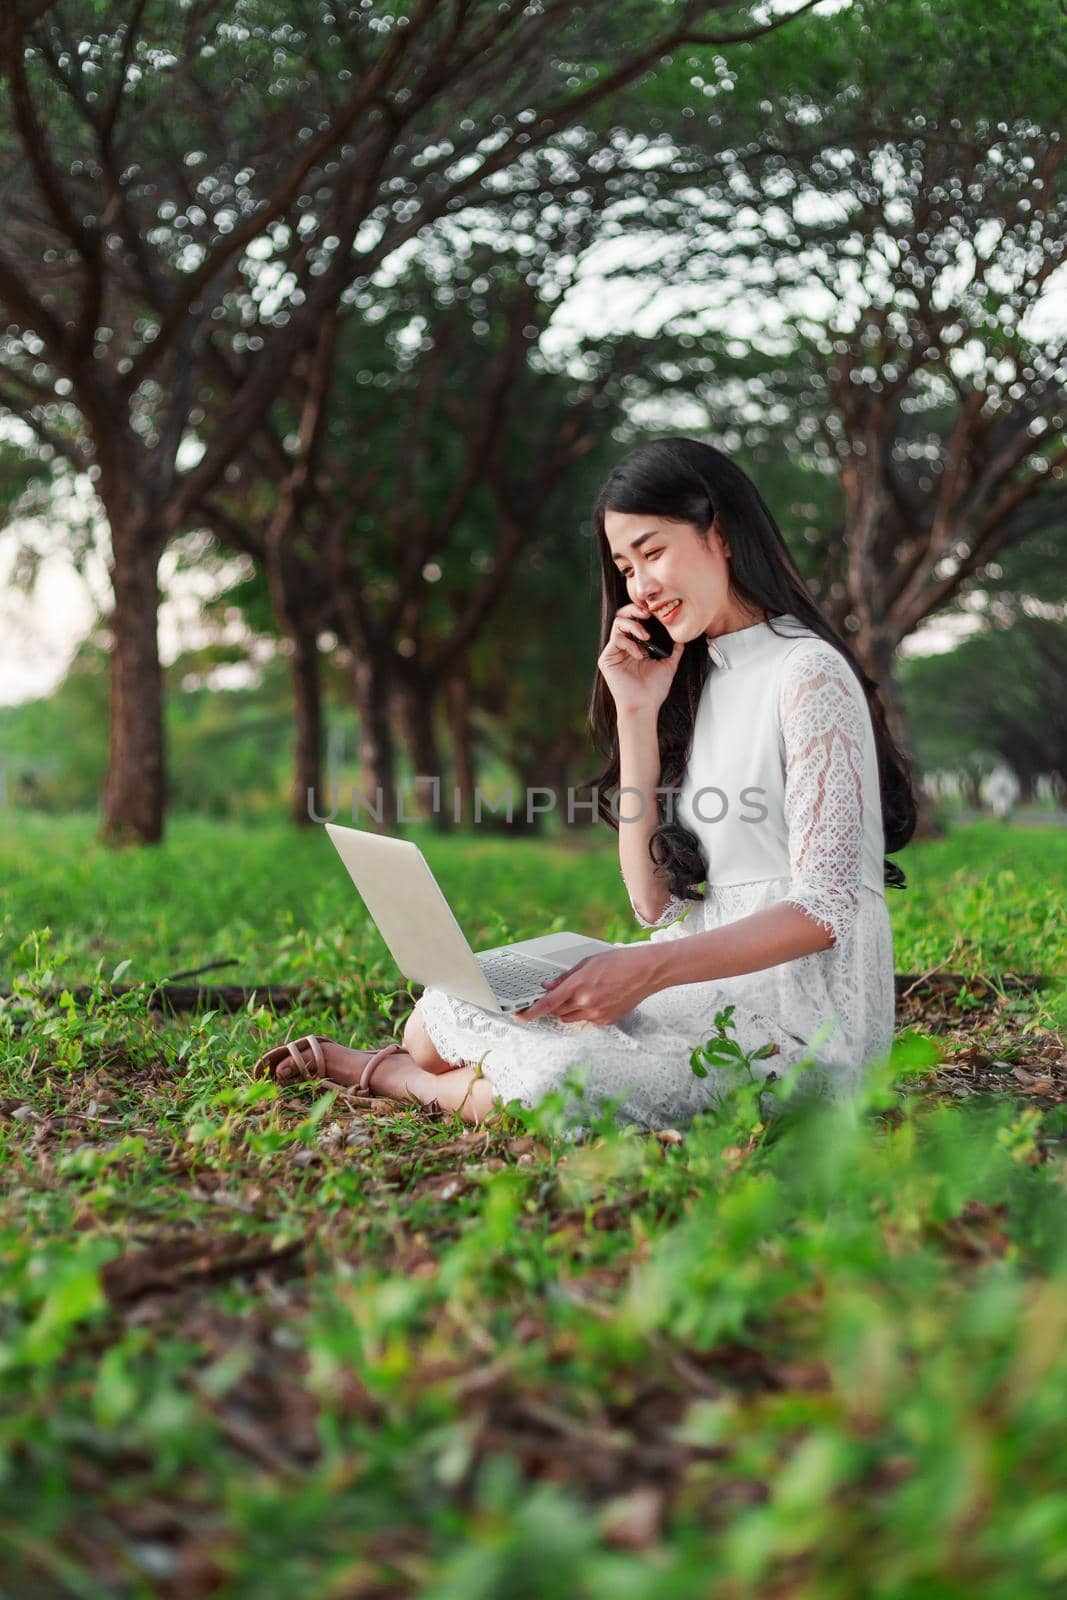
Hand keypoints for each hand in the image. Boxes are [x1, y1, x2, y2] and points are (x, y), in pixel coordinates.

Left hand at [513, 946, 659, 1026]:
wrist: (646, 972)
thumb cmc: (620, 962)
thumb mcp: (588, 962)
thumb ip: (565, 976)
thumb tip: (548, 986)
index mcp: (579, 984)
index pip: (548, 1002)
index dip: (532, 1011)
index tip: (520, 1016)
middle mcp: (586, 1001)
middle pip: (557, 1012)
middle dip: (553, 1005)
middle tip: (557, 995)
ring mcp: (597, 1013)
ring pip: (570, 1019)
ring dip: (567, 1010)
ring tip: (581, 995)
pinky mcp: (606, 1021)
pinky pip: (586, 1021)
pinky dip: (584, 1013)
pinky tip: (597, 1000)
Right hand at [597, 601, 684, 716]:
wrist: (644, 706)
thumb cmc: (654, 689)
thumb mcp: (669, 665)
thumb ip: (674, 650)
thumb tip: (682, 638)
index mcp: (635, 645)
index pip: (634, 620)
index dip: (641, 611)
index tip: (655, 611)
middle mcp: (623, 646)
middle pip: (622, 616)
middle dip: (634, 610)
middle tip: (647, 614)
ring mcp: (614, 652)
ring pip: (617, 624)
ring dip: (633, 626)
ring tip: (645, 637)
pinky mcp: (607, 659)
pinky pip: (616, 640)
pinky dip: (629, 643)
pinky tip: (639, 654)